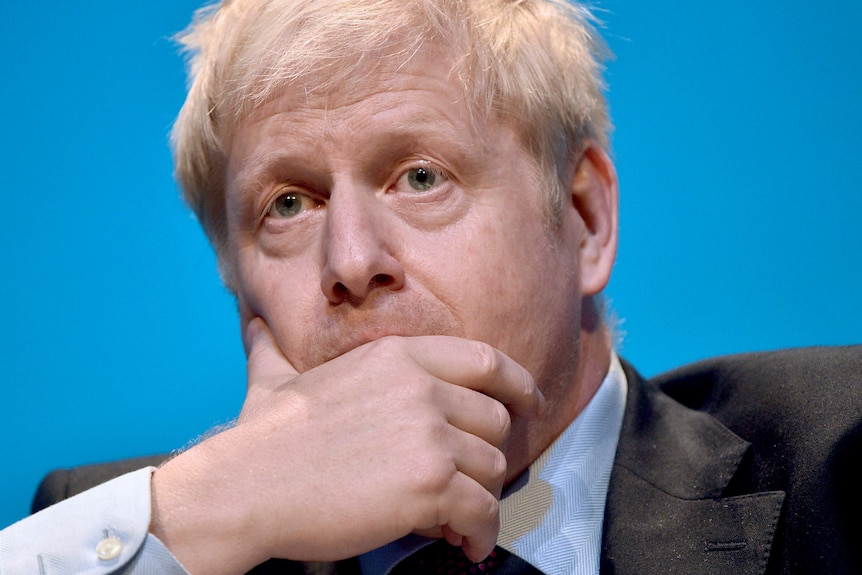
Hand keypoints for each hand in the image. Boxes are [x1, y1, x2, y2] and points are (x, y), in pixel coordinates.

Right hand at [151, 318, 543, 574]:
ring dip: (481, 499)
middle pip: (495, 420)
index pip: (485, 360)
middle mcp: (421, 387)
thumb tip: (254, 324)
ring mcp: (428, 435)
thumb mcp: (275, 378)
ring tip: (457, 522)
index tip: (531, 403)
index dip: (518, 383)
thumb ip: (277, 350)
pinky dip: (480, 532)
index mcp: (397, 356)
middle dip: (489, 454)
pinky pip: (483, 510)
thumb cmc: (262, 439)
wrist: (246, 486)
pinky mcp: (429, 485)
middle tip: (470, 483)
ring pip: (493, 467)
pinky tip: (465, 543)